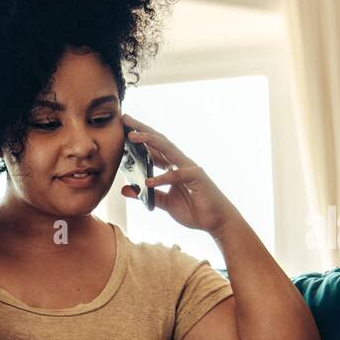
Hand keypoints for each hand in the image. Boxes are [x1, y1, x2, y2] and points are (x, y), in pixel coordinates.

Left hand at [120, 114, 241, 236]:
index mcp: (172, 167)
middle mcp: (180, 163)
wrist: (216, 221)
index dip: (139, 137)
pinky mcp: (197, 178)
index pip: (153, 148)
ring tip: (132, 137)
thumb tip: (125, 190)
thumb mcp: (165, 203)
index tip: (123, 127)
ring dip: (149, 141)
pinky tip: (148, 182)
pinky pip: (177, 176)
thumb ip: (147, 196)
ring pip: (167, 150)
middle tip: (125, 118)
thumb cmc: (194, 210)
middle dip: (142, 129)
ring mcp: (189, 168)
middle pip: (159, 141)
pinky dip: (162, 178)